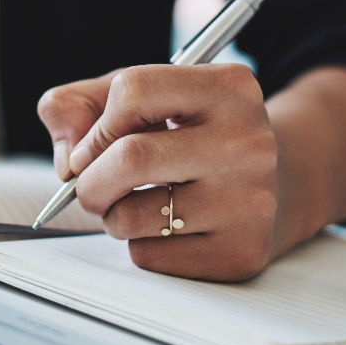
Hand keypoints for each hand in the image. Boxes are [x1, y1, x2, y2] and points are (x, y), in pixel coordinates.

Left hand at [38, 64, 278, 280]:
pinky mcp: (240, 252)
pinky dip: (140, 245)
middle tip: (90, 186)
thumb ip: (81, 106)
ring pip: (131, 217)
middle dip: (90, 179)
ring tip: (136, 204)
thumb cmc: (194, 135)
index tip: (93, 145)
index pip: (133, 91)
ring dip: (112, 215)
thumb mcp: (145, 99)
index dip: (97, 124)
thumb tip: (67, 161)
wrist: (279, 185)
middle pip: (131, 158)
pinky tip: (169, 228)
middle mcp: (248, 142)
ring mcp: (249, 201)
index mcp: (228, 87)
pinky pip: (149, 257)